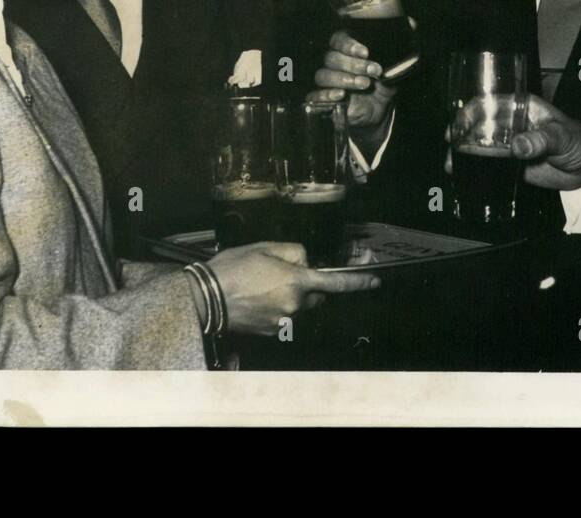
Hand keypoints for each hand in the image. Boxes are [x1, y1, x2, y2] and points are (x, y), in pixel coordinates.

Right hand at [205, 242, 379, 335]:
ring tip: (263, 287)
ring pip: (299, 307)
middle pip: (315, 295)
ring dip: (291, 297)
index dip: (358, 282)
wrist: (206, 299)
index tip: (375, 281)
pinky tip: (257, 299)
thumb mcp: (264, 247)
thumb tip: (304, 261)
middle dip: (308, 286)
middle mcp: (294, 305)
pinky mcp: (272, 332)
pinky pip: (284, 317)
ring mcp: (283, 322)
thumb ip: (293, 251)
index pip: (335, 282)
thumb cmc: (233, 268)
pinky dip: (277, 308)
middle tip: (282, 274)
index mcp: (296, 281)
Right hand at [309, 30, 398, 148]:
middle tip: (373, 71)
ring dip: (344, 79)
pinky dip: (325, 95)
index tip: (365, 52)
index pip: (339, 40)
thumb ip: (403, 44)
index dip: (349, 45)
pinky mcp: (323, 100)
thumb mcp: (397, 64)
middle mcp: (334, 62)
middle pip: (332, 58)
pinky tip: (340, 95)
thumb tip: (412, 24)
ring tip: (364, 84)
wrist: (380, 110)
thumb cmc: (384, 82)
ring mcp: (327, 81)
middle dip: (353, 64)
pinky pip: (315, 96)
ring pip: (324, 75)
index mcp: (347, 49)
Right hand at [446, 94, 580, 191]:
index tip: (459, 124)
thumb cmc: (578, 140)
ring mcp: (510, 144)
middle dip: (462, 134)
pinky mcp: (512, 164)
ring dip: (465, 154)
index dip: (470, 111)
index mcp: (520, 107)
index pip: (489, 103)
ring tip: (450, 164)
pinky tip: (462, 175)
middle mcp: (511, 124)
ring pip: (481, 146)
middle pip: (480, 125)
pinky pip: (490, 166)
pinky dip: (476, 169)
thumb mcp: (560, 136)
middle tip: (451, 145)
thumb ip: (540, 140)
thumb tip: (517, 147)